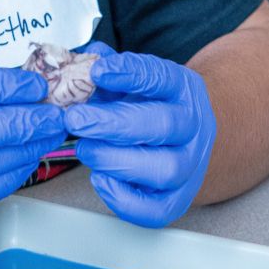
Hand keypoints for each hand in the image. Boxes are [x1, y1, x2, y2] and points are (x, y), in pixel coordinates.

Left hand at [64, 43, 215, 226]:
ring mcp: (191, 165)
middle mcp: (193, 126)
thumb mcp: (131, 78)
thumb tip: (79, 59)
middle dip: (113, 124)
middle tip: (75, 119)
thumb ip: (105, 66)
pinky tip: (99, 178)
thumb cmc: (150, 104)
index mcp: (182, 88)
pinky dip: (124, 199)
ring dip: (116, 160)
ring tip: (83, 149)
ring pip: (164, 169)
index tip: (96, 72)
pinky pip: (157, 210)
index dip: (129, 74)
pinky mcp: (179, 199)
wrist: (186, 136)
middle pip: (163, 126)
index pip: (161, 77)